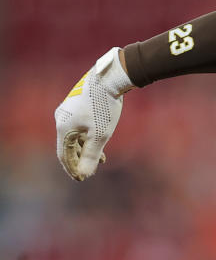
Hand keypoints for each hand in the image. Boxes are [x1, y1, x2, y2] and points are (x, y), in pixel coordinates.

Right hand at [54, 47, 131, 180]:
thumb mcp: (100, 135)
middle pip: (68, 146)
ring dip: (86, 150)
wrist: (109, 79)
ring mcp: (68, 111)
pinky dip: (88, 138)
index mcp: (63, 127)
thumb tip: (84, 174)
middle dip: (78, 161)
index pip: (63, 154)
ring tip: (101, 161)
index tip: (81, 180)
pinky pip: (79, 127)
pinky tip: (101, 144)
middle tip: (87, 174)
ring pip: (76, 137)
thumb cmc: (104, 107)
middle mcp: (61, 118)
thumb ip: (91, 155)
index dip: (71, 168)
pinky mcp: (76, 106)